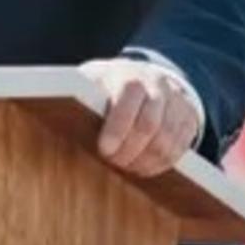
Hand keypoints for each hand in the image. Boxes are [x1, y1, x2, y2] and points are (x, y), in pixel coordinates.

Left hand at [80, 57, 202, 176]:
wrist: (148, 75)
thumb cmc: (110, 83)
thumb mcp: (93, 79)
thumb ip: (79, 91)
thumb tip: (55, 98)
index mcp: (131, 76)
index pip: (128, 102)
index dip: (117, 129)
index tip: (104, 149)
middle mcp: (158, 88)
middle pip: (149, 126)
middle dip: (129, 151)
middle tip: (113, 162)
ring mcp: (176, 104)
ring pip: (166, 142)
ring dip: (144, 162)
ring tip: (126, 166)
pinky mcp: (189, 121)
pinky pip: (178, 150)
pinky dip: (160, 165)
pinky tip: (143, 168)